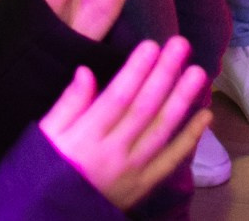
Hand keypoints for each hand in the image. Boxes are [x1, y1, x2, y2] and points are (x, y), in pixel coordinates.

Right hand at [38, 38, 210, 208]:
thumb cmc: (43, 171)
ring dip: (182, 100)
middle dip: (164, 75)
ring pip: (161, 131)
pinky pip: (170, 161)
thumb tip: (86, 71)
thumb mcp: (44, 137)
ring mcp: (131, 173)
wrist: (48, 219)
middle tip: (181, 45)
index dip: (135, 71)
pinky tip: (205, 115)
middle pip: (144, 109)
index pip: (116, 99)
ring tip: (198, 72)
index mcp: (84, 139)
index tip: (151, 45)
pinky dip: (190, 139)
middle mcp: (111, 155)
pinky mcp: (143, 187)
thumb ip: (67, 105)